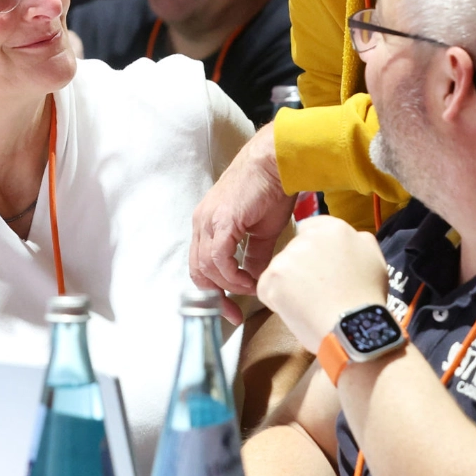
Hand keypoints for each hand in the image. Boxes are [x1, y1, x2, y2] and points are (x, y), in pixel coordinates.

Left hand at [191, 122, 295, 321]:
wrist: (277, 162)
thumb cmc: (272, 188)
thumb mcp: (262, 231)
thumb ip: (255, 256)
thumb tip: (256, 279)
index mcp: (207, 223)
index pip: (201, 265)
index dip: (214, 290)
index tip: (231, 309)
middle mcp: (202, 222)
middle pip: (198, 271)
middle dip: (216, 296)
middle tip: (235, 313)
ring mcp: (208, 220)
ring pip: (207, 267)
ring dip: (229, 285)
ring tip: (251, 288)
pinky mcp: (221, 220)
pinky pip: (218, 258)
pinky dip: (232, 274)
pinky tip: (249, 279)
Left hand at [256, 216, 388, 353]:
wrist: (352, 326)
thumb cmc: (367, 297)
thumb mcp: (376, 258)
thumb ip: (358, 240)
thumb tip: (350, 237)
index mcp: (334, 229)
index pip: (311, 228)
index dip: (313, 250)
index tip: (319, 268)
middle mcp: (307, 237)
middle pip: (294, 249)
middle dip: (301, 267)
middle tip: (318, 290)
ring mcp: (287, 257)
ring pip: (280, 269)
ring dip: (289, 285)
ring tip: (310, 304)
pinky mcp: (271, 278)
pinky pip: (267, 288)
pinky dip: (277, 301)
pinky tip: (297, 311)